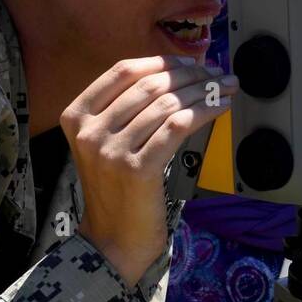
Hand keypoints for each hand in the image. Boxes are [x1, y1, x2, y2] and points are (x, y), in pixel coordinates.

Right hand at [61, 56, 236, 284]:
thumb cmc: (118, 188)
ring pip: (168, 104)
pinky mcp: (138, 168)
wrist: (114, 240)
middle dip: (191, 74)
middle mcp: (89, 130)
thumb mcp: (107, 142)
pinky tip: (220, 107)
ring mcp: (111, 150)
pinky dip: (205, 111)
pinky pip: (179, 126)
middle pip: (150, 85)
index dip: (162, 61)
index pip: (124, 71)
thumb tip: (177, 71)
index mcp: (76, 115)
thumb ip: (129, 107)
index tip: (192, 61)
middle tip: (218, 74)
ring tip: (225, 88)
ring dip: (204, 91)